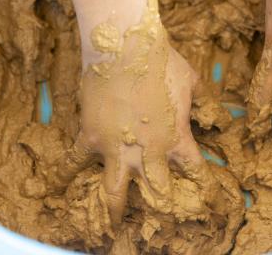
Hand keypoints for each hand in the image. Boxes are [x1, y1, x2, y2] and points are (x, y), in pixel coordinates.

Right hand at [50, 0, 211, 225]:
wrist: (126, 46)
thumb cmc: (162, 61)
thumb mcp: (191, 81)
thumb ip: (204, 101)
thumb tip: (218, 113)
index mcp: (176, 139)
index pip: (196, 172)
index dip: (206, 187)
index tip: (211, 199)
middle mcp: (148, 152)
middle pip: (157, 191)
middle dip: (161, 208)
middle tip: (162, 219)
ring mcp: (117, 147)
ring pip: (114, 190)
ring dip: (115, 209)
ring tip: (112, 225)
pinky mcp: (91, 136)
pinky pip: (74, 161)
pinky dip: (64, 174)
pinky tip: (54, 188)